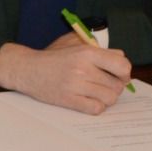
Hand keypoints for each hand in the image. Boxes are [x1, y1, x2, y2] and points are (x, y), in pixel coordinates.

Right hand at [0, 40, 131, 114]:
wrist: (27, 69)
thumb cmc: (52, 56)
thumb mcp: (73, 42)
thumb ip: (97, 46)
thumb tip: (120, 58)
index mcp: (87, 52)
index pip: (122, 65)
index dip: (124, 72)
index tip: (119, 75)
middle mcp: (83, 69)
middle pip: (118, 85)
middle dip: (115, 87)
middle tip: (106, 85)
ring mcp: (76, 85)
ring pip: (110, 98)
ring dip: (107, 98)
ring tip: (97, 94)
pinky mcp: (68, 100)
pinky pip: (96, 109)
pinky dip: (97, 107)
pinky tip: (90, 101)